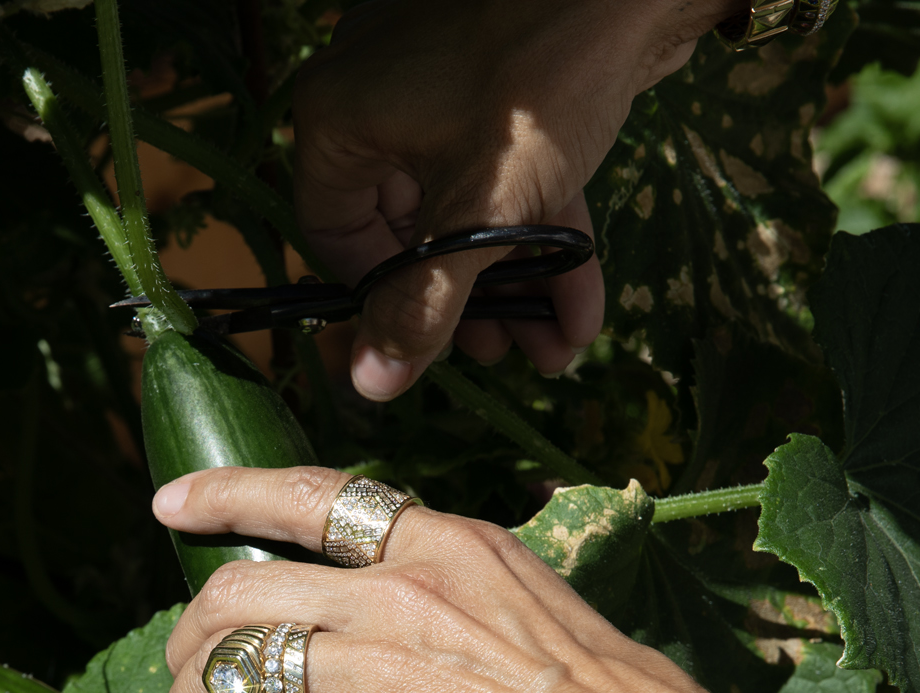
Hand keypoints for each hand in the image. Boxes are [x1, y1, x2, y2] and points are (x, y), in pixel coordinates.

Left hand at [154, 466, 774, 692]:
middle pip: (242, 591)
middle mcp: (401, 595)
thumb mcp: (548, 615)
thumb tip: (437, 632)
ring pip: (229, 668)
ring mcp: (378, 673)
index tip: (171, 505)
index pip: (314, 497)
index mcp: (452, 548)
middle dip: (192, 631)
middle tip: (185, 668)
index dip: (227, 495)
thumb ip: (475, 606)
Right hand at [293, 0, 741, 400]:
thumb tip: (370, 385)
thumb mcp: (478, 212)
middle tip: (506, 353)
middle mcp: (378, 96)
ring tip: (554, 346)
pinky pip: (508, 172)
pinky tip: (583, 302)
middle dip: (469, 303)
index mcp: (340, 117)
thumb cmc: (539, 85)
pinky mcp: (507, 81)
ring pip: (468, 206)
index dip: (384, 302)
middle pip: (410, 228)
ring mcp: (444, 82)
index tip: (434, 346)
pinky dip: (541, 232)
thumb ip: (423, 304)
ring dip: (514, 283)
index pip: (336, 235)